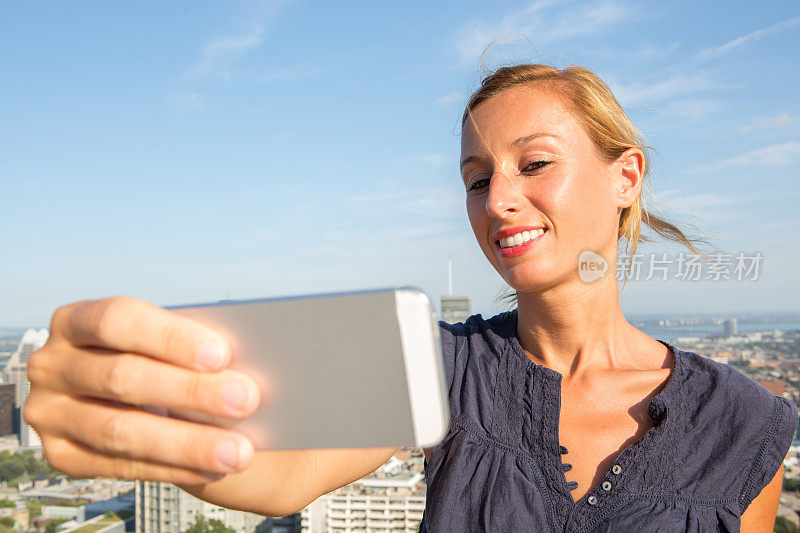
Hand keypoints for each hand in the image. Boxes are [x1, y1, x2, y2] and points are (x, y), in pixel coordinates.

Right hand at [24, 296, 261, 484]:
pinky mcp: (61, 456)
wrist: (139, 399)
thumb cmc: (163, 358)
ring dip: (186, 443)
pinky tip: (211, 469)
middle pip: (122, 376)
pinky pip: (117, 467)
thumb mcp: (167, 343)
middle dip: (190, 391)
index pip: (119, 320)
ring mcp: (49, 413)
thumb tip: (244, 365)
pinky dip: (170, 468)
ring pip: (119, 430)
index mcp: (77, 320)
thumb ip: (191, 348)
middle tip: (247, 400)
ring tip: (238, 451)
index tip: (222, 354)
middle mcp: (52, 364)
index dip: (170, 337)